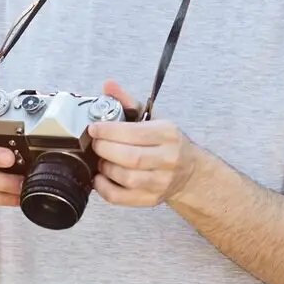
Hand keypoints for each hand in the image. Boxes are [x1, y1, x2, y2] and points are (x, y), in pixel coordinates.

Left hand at [88, 80, 199, 207]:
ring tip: (100, 159)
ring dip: (105, 168)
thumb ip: (128, 101)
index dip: (109, 131)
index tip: (93, 128)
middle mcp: (168, 159)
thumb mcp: (152, 118)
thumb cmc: (166, 142)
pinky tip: (100, 177)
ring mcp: (161, 182)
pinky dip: (104, 188)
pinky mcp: (151, 199)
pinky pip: (121, 198)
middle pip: (130, 157)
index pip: (135, 133)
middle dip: (105, 149)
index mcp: (168, 134)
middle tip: (94, 143)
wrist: (189, 172)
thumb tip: (108, 85)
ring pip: (127, 178)